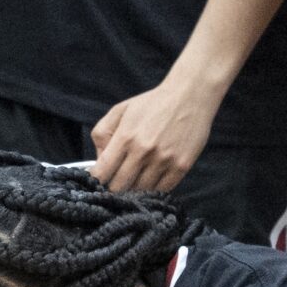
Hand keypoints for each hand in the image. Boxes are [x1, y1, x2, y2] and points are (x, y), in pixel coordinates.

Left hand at [91, 76, 213, 193]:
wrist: (190, 94)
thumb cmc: (153, 103)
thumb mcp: (120, 110)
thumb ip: (102, 134)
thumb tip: (98, 161)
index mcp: (125, 137)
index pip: (102, 172)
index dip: (96, 181)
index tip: (98, 182)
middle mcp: (143, 151)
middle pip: (119, 187)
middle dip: (113, 188)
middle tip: (115, 183)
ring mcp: (164, 160)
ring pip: (140, 192)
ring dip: (134, 190)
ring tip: (134, 181)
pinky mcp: (181, 166)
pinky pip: (162, 190)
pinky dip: (153, 190)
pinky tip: (151, 180)